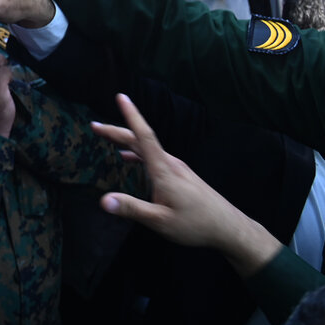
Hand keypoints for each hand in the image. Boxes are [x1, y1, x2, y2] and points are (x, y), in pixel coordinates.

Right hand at [93, 94, 282, 277]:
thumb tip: (103, 201)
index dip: (131, 116)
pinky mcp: (181, 175)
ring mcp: (177, 168)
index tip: (121, 96)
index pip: (144, 136)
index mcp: (164, 170)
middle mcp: (171, 163)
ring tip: (107, 138)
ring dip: (126, 141)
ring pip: (148, 148)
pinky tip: (129, 159)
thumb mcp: (160, 221)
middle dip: (117, 131)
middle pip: (141, 140)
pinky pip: (154, 156)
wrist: (229, 227)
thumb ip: (132, 209)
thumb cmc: (196, 224)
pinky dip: (137, 152)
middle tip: (94, 127)